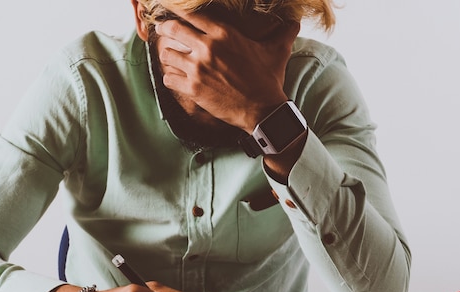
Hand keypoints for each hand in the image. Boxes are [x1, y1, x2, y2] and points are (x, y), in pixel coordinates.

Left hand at [154, 10, 299, 132]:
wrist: (263, 110)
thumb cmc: (269, 80)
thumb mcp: (277, 50)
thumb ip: (284, 32)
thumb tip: (296, 21)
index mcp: (224, 33)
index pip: (192, 14)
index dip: (179, 12)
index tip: (174, 13)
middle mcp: (207, 48)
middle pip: (173, 29)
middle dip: (166, 28)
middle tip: (163, 30)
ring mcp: (198, 69)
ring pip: (167, 54)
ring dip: (168, 55)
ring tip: (171, 57)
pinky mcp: (193, 89)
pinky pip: (168, 78)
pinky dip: (169, 77)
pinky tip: (175, 78)